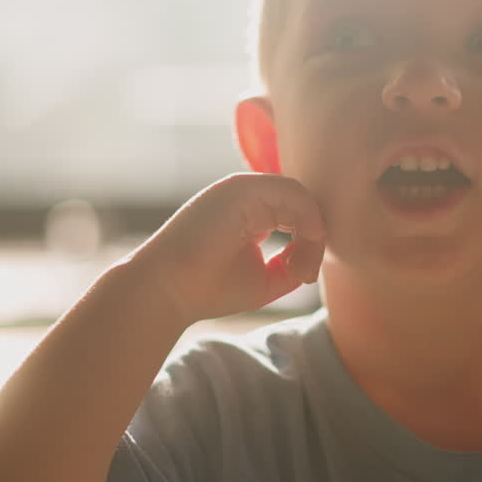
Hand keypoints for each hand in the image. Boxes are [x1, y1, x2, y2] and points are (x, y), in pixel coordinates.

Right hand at [129, 173, 325, 325]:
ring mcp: (242, 188)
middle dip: (315, 239)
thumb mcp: (265, 279)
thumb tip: (314, 255)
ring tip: (301, 270)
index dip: (311, 240)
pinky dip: (307, 221)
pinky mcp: (240, 189)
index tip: (304, 276)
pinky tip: (300, 251)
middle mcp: (246, 194)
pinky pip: (292, 193)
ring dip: (312, 233)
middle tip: (305, 275)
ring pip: (300, 196)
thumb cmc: (208, 289)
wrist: (167, 293)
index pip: (296, 212)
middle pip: (302, 204)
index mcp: (250, 210)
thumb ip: (292, 263)